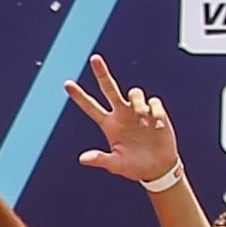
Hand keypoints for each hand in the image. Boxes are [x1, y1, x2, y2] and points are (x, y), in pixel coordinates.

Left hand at [65, 56, 181, 185]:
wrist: (158, 168)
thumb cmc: (134, 167)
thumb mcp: (117, 165)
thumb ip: (101, 160)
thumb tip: (82, 159)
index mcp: (109, 124)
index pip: (91, 107)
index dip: (79, 96)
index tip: (66, 84)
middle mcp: (121, 114)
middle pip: (109, 88)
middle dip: (102, 73)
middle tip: (94, 58)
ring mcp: (138, 111)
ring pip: (134, 92)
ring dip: (138, 103)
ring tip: (143, 121)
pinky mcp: (155, 112)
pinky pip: (154, 101)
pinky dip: (155, 111)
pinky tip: (157, 126)